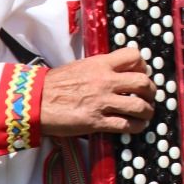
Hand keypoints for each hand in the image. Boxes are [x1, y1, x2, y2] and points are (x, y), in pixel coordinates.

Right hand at [37, 48, 154, 136]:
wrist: (33, 101)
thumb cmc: (53, 84)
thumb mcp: (80, 66)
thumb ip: (100, 69)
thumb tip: (117, 73)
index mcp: (101, 64)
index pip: (134, 56)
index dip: (142, 65)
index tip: (141, 72)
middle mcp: (105, 81)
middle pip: (143, 82)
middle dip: (151, 90)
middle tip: (148, 96)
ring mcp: (102, 102)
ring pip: (139, 106)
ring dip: (147, 111)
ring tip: (145, 113)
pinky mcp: (96, 122)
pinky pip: (126, 125)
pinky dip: (136, 127)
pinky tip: (136, 127)